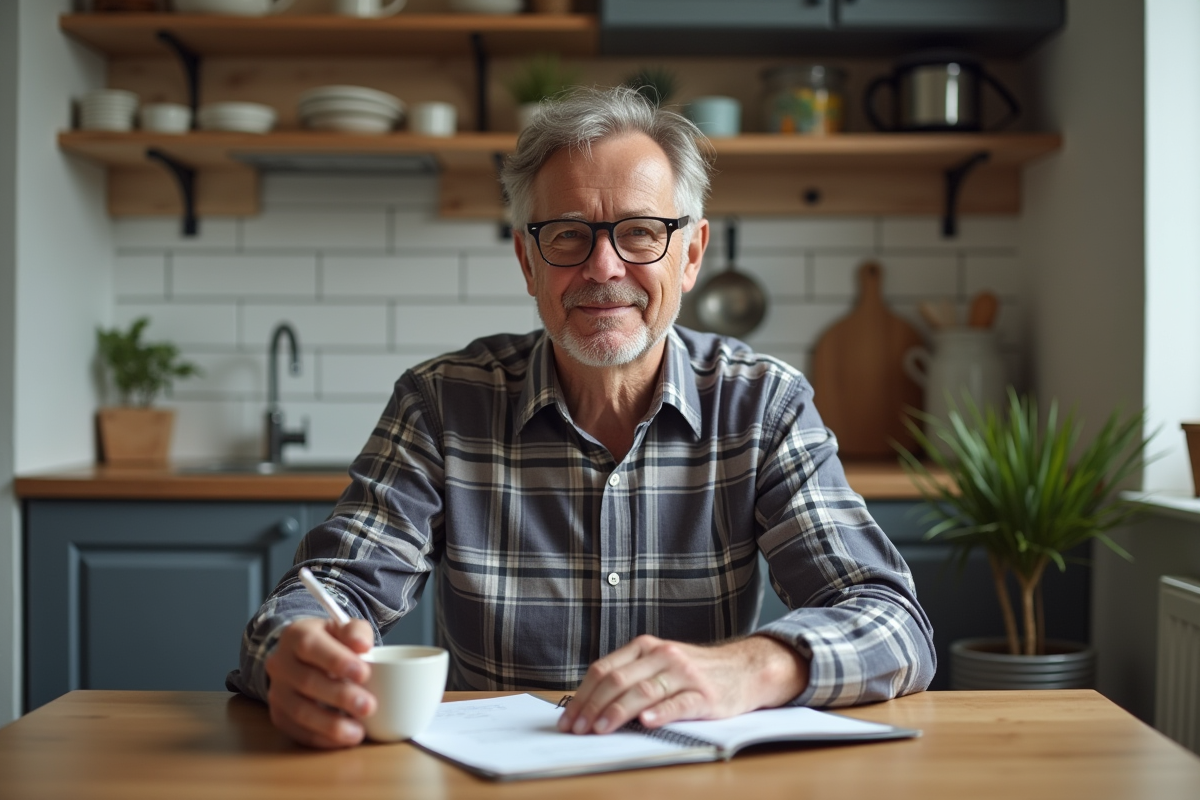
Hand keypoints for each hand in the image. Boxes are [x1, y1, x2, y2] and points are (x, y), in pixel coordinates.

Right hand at [264, 617, 375, 748]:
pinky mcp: (279, 715)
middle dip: (340, 696)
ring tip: (358, 732)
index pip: (311, 646)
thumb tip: (362, 645)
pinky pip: (297, 731)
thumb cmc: (332, 642)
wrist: (307, 658)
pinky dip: (322, 738)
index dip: (336, 660)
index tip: (364, 674)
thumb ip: (356, 632)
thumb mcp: (345, 629)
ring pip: (299, 711)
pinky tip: (343, 740)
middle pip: (307, 681)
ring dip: (331, 724)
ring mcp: (277, 691)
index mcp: (296, 635)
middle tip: (369, 706)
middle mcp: (280, 663)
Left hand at [557, 634, 808, 734]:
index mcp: (645, 647)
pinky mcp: (704, 695)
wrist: (744, 669)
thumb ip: (630, 676)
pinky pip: (678, 703)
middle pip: (618, 680)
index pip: (604, 670)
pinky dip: (660, 713)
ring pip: (643, 691)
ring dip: (616, 712)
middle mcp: (662, 655)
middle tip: (578, 729)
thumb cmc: (695, 672)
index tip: (568, 718)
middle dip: (592, 707)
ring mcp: (684, 674)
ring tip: (600, 729)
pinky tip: (645, 722)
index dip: (582, 695)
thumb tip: (589, 705)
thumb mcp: (659, 664)